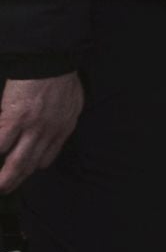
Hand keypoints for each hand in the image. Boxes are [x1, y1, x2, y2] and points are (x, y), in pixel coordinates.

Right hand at [0, 73, 84, 193]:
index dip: (33, 166)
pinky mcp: (14, 120)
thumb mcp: (73, 101)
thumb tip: (59, 124)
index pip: (47, 157)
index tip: (24, 172)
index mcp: (63, 128)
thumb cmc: (60, 76)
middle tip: (4, 190)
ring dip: (4, 178)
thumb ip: (64, 116)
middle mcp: (49, 133)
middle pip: (30, 165)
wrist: (51, 61)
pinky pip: (0, 144)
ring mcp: (32, 129)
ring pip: (16, 162)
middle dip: (16, 181)